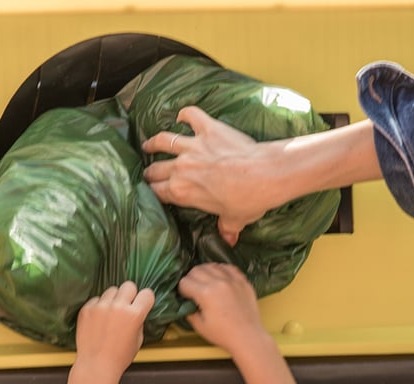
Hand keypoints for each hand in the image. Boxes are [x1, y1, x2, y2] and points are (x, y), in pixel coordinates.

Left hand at [75, 282, 154, 378]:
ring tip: (111, 313)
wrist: (96, 365)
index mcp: (134, 315)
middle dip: (130, 294)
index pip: (147, 293)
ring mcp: (100, 306)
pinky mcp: (87, 309)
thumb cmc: (119, 357)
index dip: (146, 299)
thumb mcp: (138, 339)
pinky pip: (97, 299)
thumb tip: (137, 309)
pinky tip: (99, 319)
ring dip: (114, 299)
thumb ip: (139, 320)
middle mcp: (118, 307)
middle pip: (129, 285)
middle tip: (127, 306)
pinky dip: (99, 306)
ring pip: (112, 290)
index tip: (143, 302)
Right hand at [142, 106, 272, 245]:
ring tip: (149, 145)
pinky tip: (182, 116)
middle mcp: (181, 168)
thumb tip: (229, 239)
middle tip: (148, 173)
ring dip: (154, 143)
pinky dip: (185, 114)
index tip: (153, 192)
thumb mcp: (234, 219)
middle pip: (156, 169)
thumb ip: (227, 228)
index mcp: (182, 192)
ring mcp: (193, 146)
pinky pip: (191, 116)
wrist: (264, 174)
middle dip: (150, 172)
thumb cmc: (248, 200)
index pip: (158, 193)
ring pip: (164, 141)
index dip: (154, 193)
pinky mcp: (208, 129)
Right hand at [177, 263, 267, 356]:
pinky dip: (220, 270)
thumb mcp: (199, 326)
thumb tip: (185, 302)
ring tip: (206, 283)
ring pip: (211, 265)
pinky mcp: (242, 281)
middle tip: (193, 290)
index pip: (185, 282)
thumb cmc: (223, 334)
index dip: (182, 290)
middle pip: (196, 270)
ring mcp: (232, 280)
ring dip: (204, 272)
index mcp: (206, 294)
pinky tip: (219, 278)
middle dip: (190, 279)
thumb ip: (189, 310)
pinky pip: (228, 267)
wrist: (247, 336)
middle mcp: (218, 282)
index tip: (186, 297)